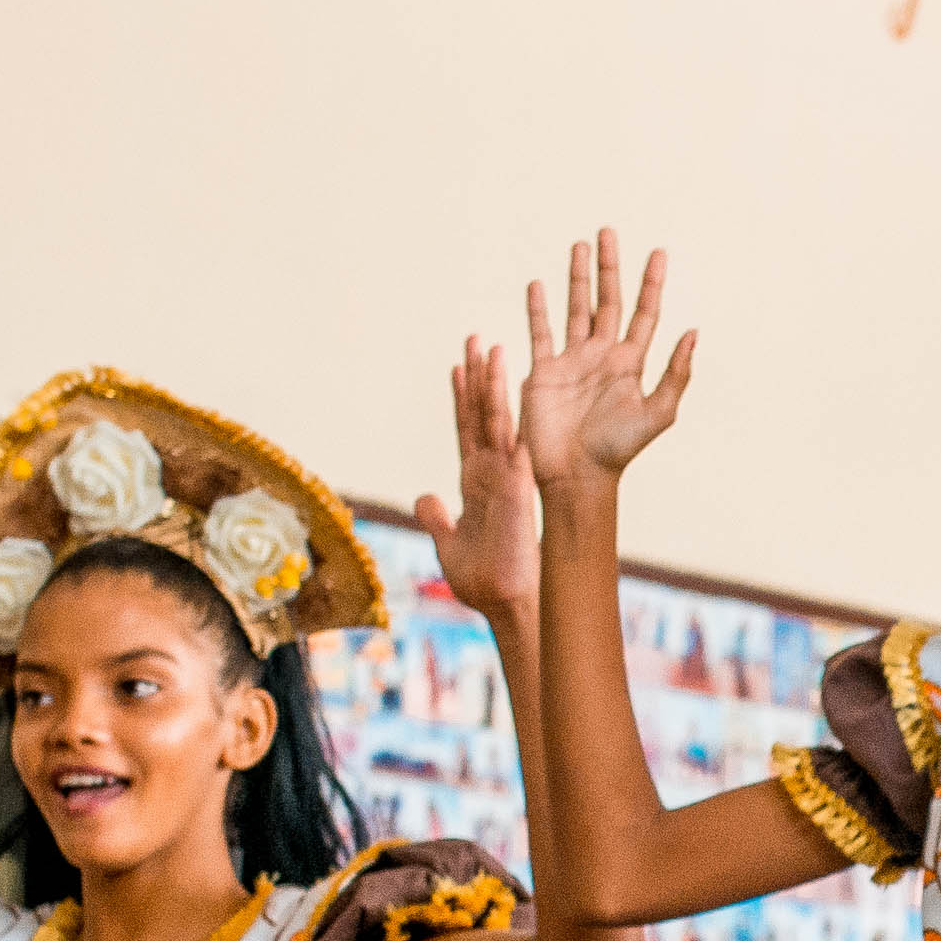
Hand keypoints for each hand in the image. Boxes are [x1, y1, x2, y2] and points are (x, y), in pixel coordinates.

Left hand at [412, 329, 540, 626]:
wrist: (504, 602)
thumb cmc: (480, 579)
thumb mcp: (448, 543)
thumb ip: (437, 518)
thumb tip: (423, 498)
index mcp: (474, 482)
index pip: (465, 430)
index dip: (460, 399)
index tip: (457, 366)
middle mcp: (491, 472)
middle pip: (482, 414)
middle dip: (479, 376)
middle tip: (476, 338)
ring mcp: (506, 477)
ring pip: (499, 421)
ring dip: (494, 385)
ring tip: (492, 348)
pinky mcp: (518, 488)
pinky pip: (515, 445)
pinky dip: (512, 418)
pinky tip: (514, 389)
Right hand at [516, 231, 696, 494]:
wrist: (576, 475)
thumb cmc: (619, 450)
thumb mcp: (658, 413)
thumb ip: (676, 373)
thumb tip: (694, 331)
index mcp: (631, 363)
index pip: (644, 312)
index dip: (652, 283)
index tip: (659, 252)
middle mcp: (603, 356)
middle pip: (608, 301)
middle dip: (609, 268)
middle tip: (608, 231)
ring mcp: (573, 362)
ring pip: (575, 308)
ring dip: (577, 278)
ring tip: (579, 246)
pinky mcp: (544, 372)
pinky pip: (541, 333)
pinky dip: (538, 309)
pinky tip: (538, 284)